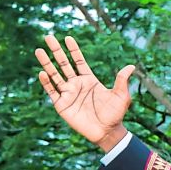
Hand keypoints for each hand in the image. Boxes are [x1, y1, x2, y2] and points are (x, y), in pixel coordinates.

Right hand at [36, 35, 134, 151]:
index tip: (68, 38)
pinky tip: (42, 72)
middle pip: (64, 64)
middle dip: (56, 51)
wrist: (107, 132)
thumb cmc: (115, 115)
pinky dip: (46, 82)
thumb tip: (131, 66)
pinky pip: (52, 91)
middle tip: (48, 37)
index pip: (78, 61)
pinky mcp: (62, 104)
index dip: (73, 50)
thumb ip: (122, 80)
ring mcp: (68, 94)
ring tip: (39, 50)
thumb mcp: (121, 96)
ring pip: (55, 75)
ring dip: (46, 63)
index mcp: (89, 80)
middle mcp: (77, 85)